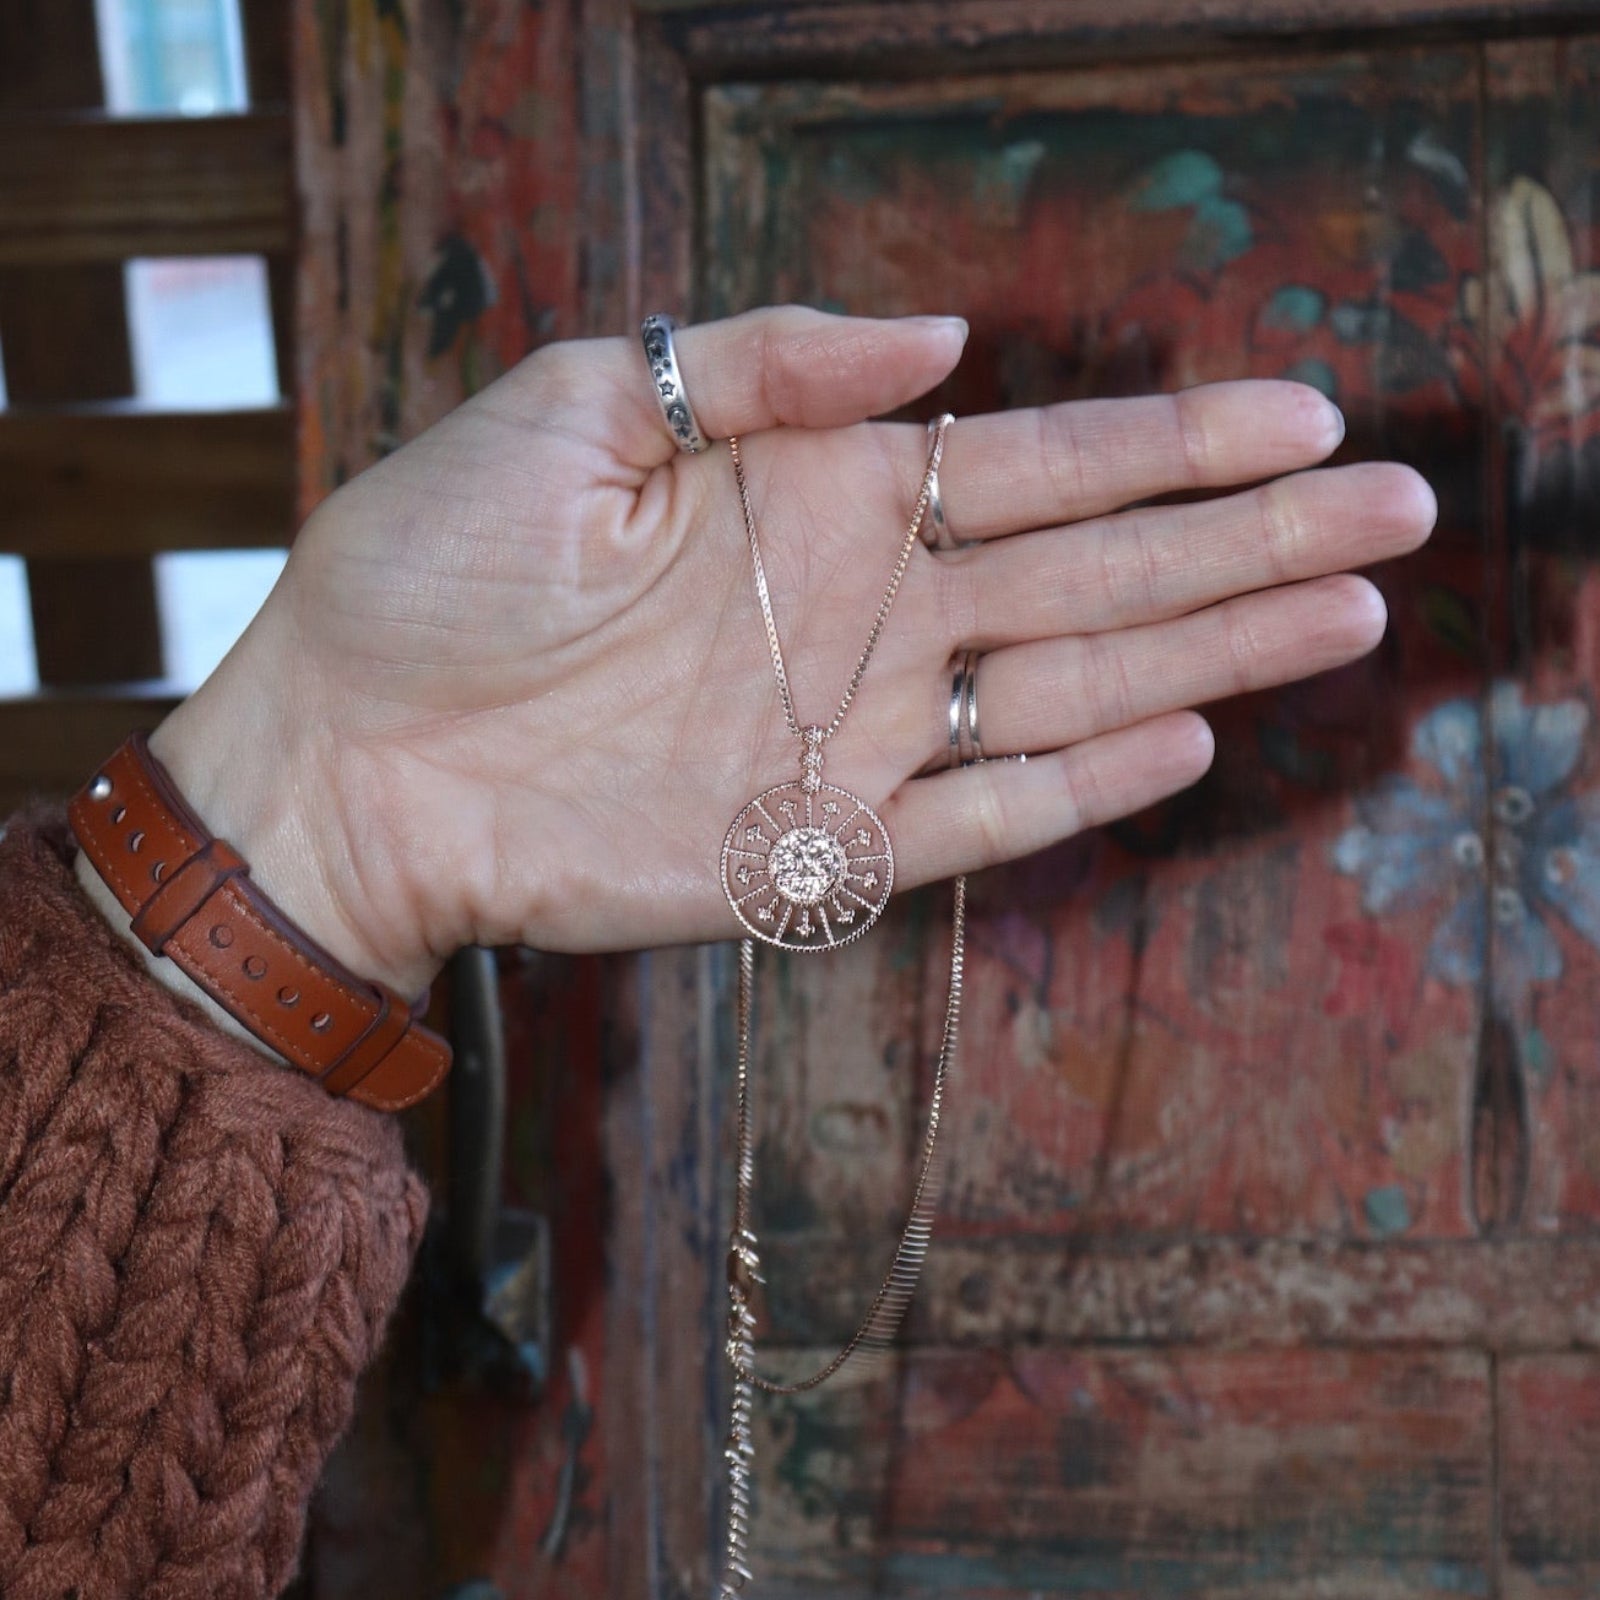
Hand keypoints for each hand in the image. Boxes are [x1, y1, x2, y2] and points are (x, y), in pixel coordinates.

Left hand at [142, 307, 1433, 997]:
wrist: (348, 751)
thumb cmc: (432, 562)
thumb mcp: (580, 405)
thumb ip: (761, 358)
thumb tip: (943, 338)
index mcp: (819, 496)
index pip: (1037, 462)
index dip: (1172, 442)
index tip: (1300, 417)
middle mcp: (864, 613)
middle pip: (1096, 568)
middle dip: (1248, 539)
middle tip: (1395, 513)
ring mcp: (851, 734)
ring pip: (1070, 685)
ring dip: (1209, 650)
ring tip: (1343, 612)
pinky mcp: (816, 846)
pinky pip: (977, 819)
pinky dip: (1076, 786)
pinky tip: (1181, 740)